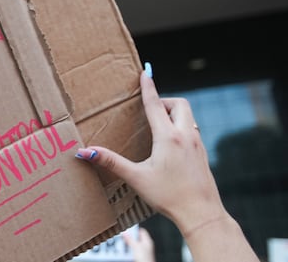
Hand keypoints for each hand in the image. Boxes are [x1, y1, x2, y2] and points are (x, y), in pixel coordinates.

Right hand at [75, 71, 226, 234]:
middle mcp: (185, 136)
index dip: (148, 87)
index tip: (146, 72)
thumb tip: (86, 152)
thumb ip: (111, 162)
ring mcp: (197, 144)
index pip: (155, 104)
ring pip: (188, 117)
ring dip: (174, 114)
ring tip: (158, 126)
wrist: (202, 214)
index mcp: (168, 137)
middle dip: (164, 101)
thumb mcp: (136, 178)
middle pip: (179, 104)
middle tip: (150, 110)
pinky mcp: (202, 154)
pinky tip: (172, 145)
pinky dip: (181, 128)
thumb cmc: (169, 196)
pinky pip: (192, 130)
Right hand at [122, 227, 154, 261]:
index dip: (135, 229)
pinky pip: (133, 250)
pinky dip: (130, 250)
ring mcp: (143, 250)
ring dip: (129, 245)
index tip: (129, 230)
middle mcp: (146, 245)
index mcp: (148, 240)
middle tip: (125, 238)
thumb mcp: (135, 246)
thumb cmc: (145, 258)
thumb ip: (130, 239)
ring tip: (125, 245)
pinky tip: (127, 251)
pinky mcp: (140, 255)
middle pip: (137, 238)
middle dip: (130, 238)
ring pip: (135, 244)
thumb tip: (125, 233)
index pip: (142, 231)